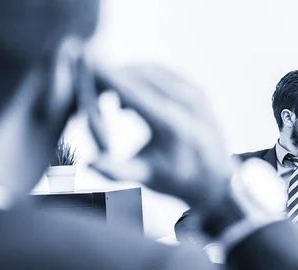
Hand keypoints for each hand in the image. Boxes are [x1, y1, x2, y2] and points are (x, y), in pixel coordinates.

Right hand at [81, 61, 234, 210]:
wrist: (215, 178)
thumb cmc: (175, 179)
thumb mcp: (147, 177)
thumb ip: (117, 170)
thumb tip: (88, 163)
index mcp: (173, 125)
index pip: (132, 90)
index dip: (106, 74)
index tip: (83, 61)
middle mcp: (187, 103)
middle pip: (137, 75)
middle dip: (110, 77)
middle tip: (87, 88)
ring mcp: (195, 93)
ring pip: (147, 70)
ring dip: (124, 77)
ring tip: (110, 100)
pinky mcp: (197, 87)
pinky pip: (160, 71)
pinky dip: (140, 77)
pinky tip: (129, 97)